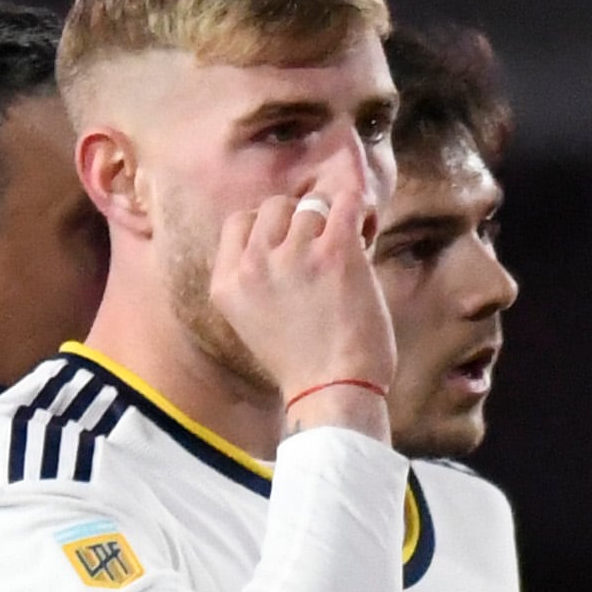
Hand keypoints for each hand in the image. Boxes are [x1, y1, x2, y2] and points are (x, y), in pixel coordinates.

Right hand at [207, 183, 398, 421]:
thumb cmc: (301, 364)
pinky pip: (346, 200)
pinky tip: (365, 231)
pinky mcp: (334, 251)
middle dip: (300, 219)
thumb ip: (256, 279)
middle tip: (321, 247)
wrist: (333, 392)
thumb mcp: (252, 321)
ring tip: (348, 248)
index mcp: (227, 284)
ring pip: (312, 205)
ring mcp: (293, 255)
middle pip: (274, 206)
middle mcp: (253, 265)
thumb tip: (287, 235)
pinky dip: (360, 209)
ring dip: (333, 221)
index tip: (289, 245)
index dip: (268, 226)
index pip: (239, 222)